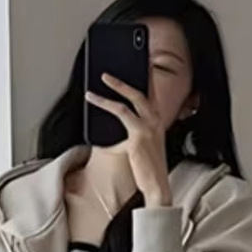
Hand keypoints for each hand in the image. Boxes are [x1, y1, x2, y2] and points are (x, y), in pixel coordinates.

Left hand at [86, 74, 171, 207]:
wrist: (157, 185)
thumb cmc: (149, 167)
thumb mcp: (140, 145)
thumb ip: (131, 131)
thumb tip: (114, 124)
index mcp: (157, 121)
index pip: (151, 94)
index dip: (144, 78)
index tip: (136, 66)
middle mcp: (156, 120)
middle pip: (140, 92)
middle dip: (122, 81)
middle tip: (106, 74)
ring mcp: (148, 127)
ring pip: (127, 101)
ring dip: (111, 91)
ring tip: (95, 88)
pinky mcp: (138, 136)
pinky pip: (119, 115)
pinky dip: (104, 106)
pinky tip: (93, 104)